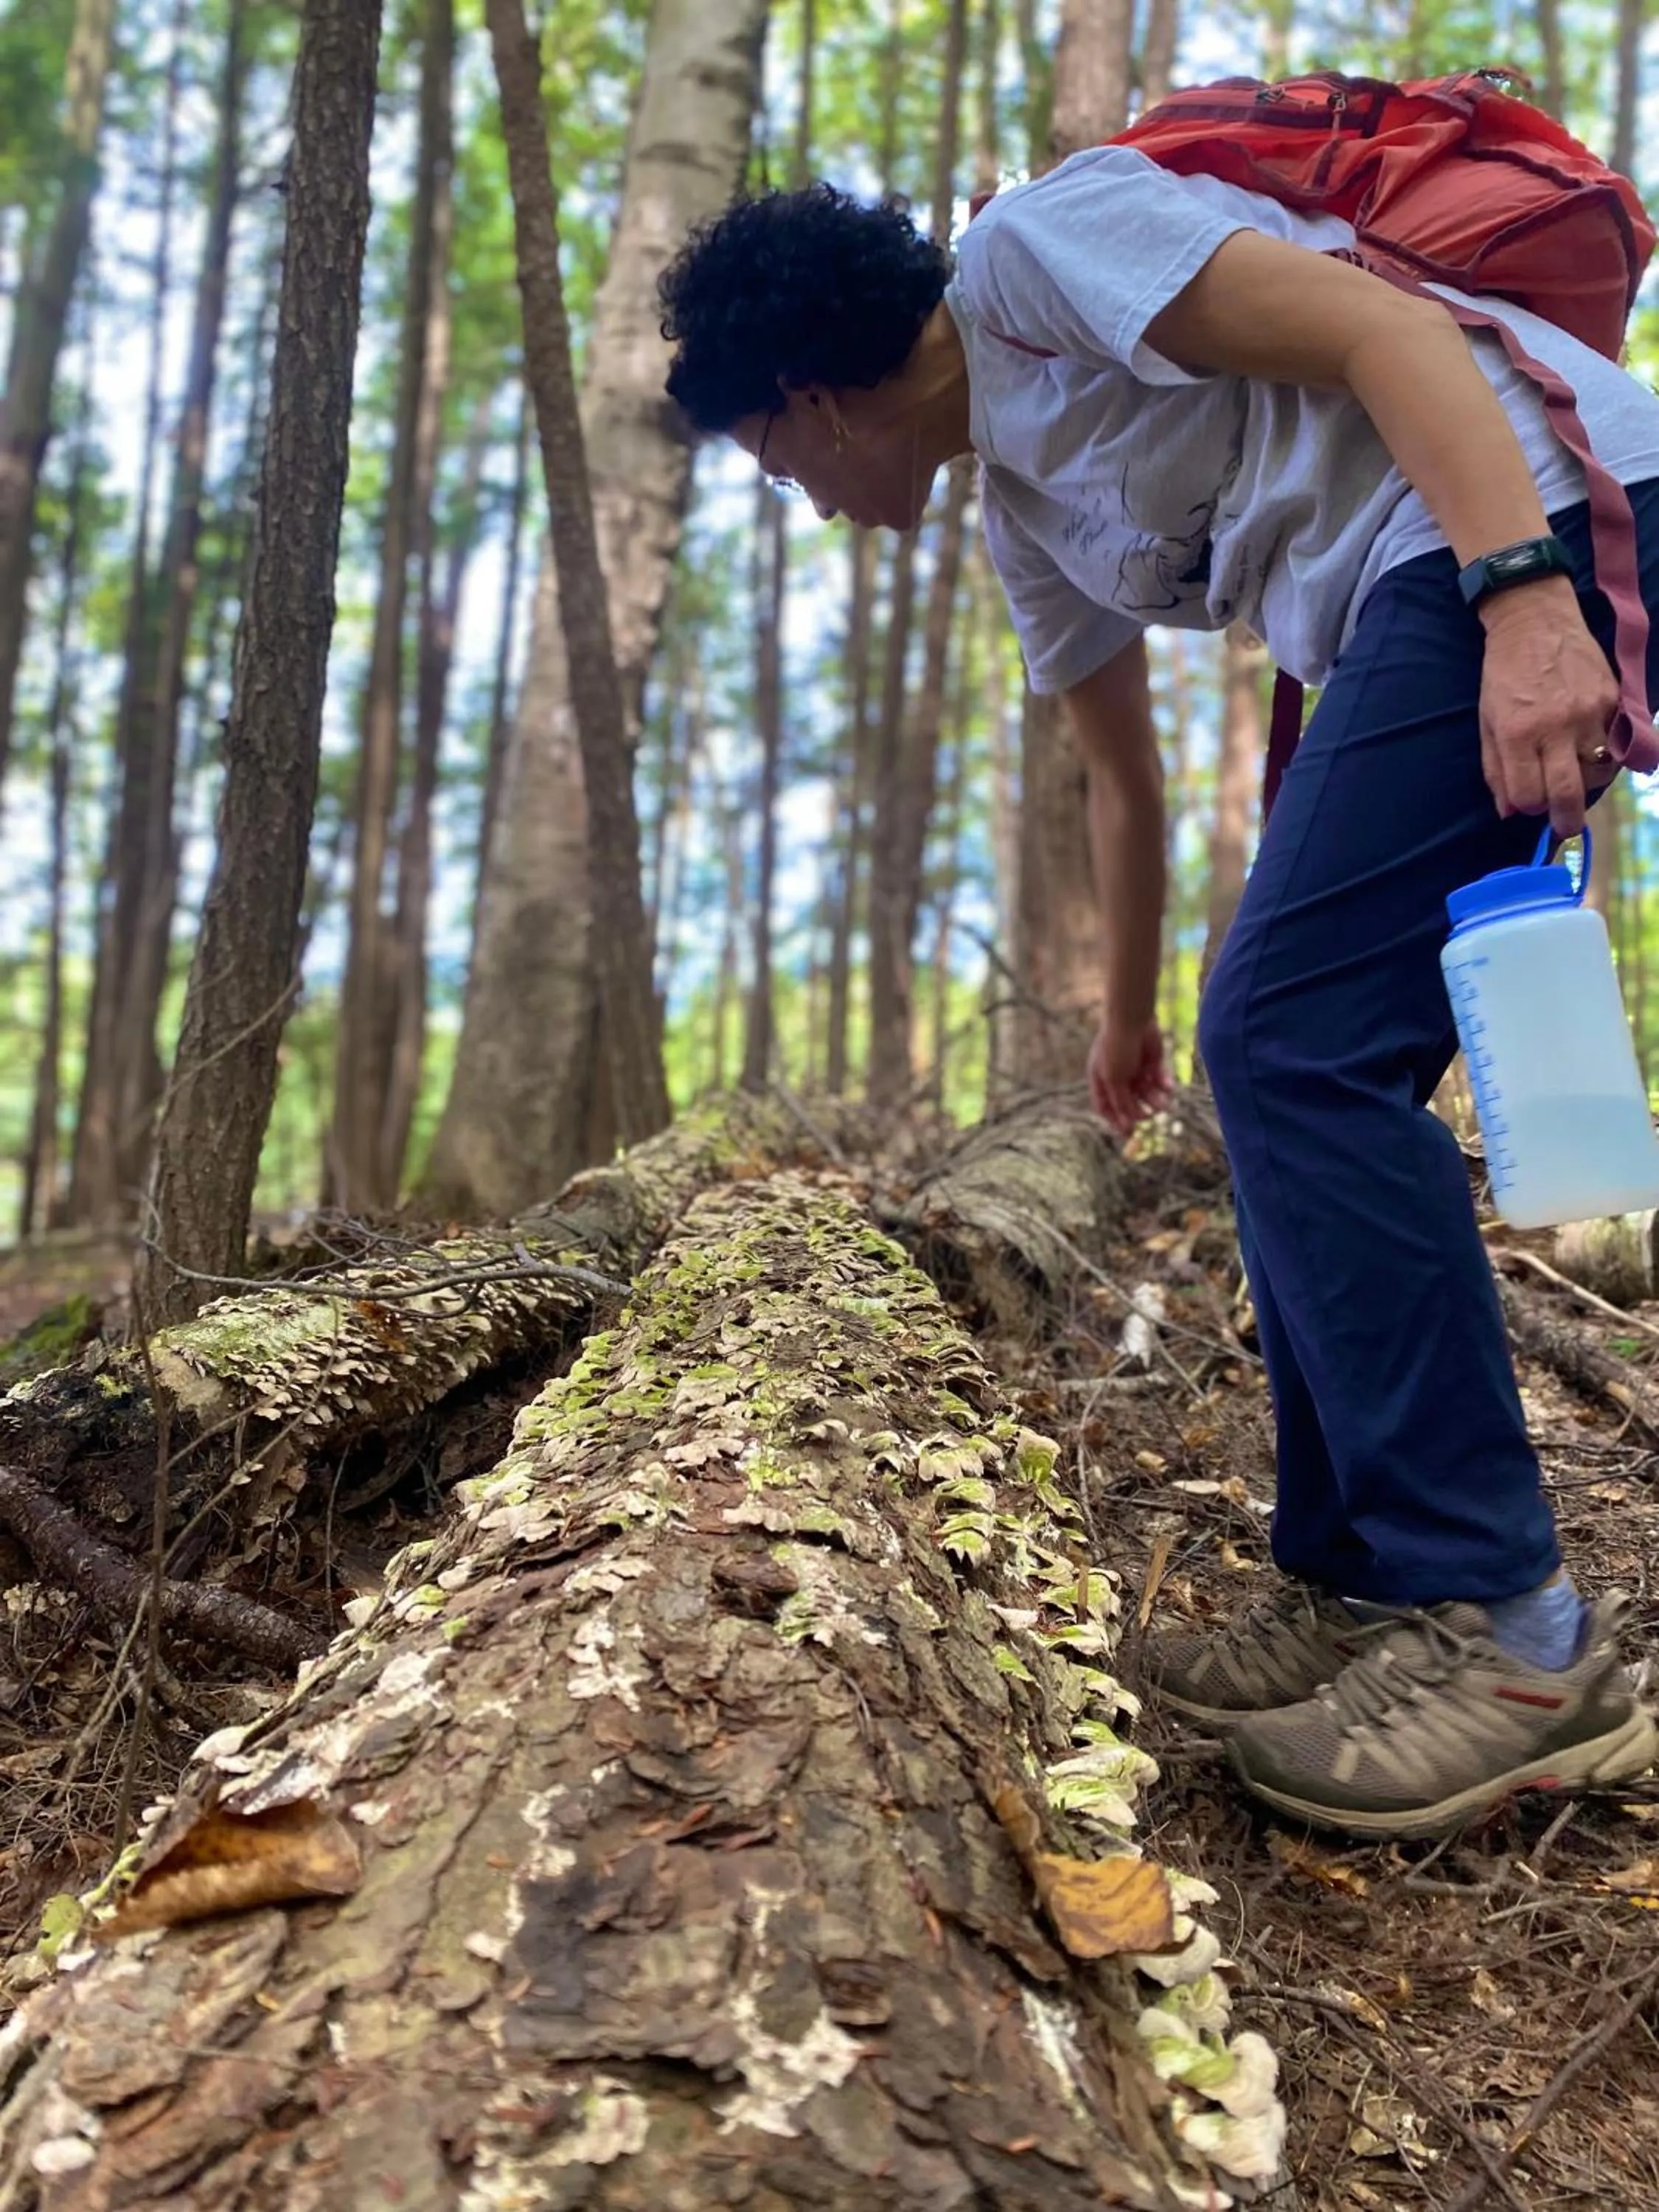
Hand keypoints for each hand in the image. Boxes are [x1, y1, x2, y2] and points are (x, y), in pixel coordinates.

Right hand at [1088, 1016, 1173, 1138]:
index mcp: (1101, 1080)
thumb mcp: (1114, 1079)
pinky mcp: (1152, 1062)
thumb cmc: (1116, 1048)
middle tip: (1151, 1117)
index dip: (1115, 1121)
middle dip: (1139, 1111)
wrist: (1133, 1020)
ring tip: (1164, 1104)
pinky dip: (1164, 1085)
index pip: (1105, 1107)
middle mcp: (1118, 1076)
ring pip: (1146, 1093)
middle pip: (1128, 1102)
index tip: (1128, 1133)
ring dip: (1155, 1100)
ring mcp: (1135, 1069)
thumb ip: (1121, 1102)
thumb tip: (1127, 1124)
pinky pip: (1159, 1080)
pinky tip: (1169, 1087)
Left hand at [1478, 578, 1619, 836]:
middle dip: (1566, 820)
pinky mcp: (1613, 698)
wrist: (1535, 620)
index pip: (1528, 796)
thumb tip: (1510, 811)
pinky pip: (1617, 743)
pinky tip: (1592, 749)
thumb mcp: (1487, 721)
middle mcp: (1556, 726)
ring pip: (1598, 771)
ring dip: (1587, 781)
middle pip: (1568, 793)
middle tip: (1565, 826)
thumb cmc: (1503, 674)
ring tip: (1574, 773)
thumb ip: (1496, 769)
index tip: (1530, 803)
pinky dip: (1606, 754)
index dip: (1529, 807)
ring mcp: (1589, 712)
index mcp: (1517, 732)